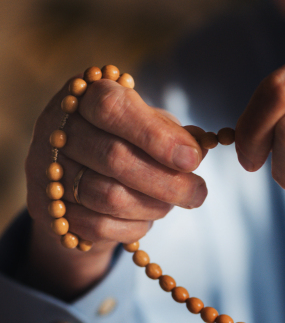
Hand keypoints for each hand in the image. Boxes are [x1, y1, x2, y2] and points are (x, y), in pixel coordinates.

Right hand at [25, 79, 206, 298]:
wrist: (79, 176)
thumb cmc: (125, 140)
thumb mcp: (150, 125)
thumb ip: (174, 133)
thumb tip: (198, 147)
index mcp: (84, 95)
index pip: (112, 108)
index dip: (155, 135)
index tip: (192, 159)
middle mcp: (57, 129)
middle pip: (113, 158)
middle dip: (166, 181)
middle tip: (198, 193)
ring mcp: (47, 170)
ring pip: (108, 197)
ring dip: (152, 206)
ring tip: (171, 204)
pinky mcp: (47, 209)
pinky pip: (98, 226)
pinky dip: (132, 227)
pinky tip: (145, 219)